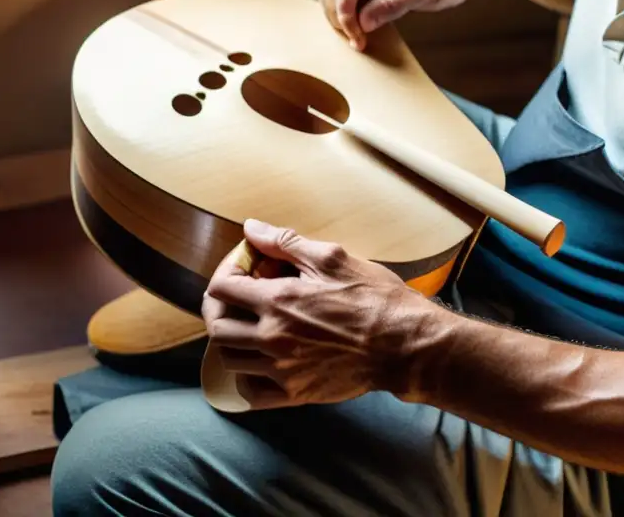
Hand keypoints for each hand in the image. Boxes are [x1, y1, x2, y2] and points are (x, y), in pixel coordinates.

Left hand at [201, 218, 446, 408]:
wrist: (405, 344)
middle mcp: (272, 338)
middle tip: (238, 295)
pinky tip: (260, 360)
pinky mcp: (296, 394)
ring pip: (229, 359)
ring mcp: (282, 370)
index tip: (245, 266)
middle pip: (217, 325)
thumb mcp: (332, 258)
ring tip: (251, 324)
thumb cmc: (374, 297)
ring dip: (232, 338)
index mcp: (278, 300)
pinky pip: (251, 393)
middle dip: (220, 306)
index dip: (227, 271)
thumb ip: (285, 242)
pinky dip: (246, 376)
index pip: (221, 288)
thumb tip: (251, 228)